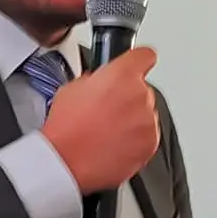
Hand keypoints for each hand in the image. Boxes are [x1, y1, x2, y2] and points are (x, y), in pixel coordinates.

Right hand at [41, 47, 159, 194]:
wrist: (65, 162)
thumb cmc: (66, 128)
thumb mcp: (73, 87)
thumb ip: (96, 79)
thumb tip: (102, 83)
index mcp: (122, 74)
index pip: (144, 56)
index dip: (138, 61)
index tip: (137, 64)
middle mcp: (140, 95)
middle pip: (142, 90)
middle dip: (128, 98)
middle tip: (106, 111)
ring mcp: (147, 121)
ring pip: (146, 115)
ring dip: (132, 120)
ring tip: (106, 131)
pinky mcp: (150, 145)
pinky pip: (147, 137)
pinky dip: (135, 141)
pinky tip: (112, 144)